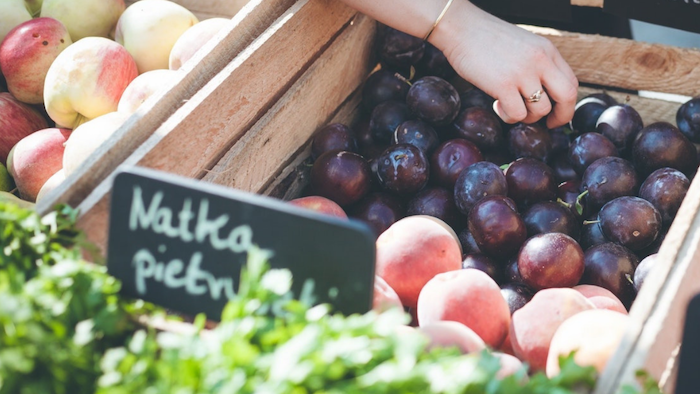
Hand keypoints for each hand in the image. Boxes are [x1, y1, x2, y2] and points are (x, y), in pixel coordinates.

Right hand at [430, 1, 578, 127]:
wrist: (460, 28)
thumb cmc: (485, 39)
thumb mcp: (522, 47)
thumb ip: (536, 65)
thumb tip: (543, 94)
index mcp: (546, 50)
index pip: (571, 82)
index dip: (568, 104)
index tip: (556, 114)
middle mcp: (540, 60)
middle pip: (567, 96)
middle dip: (560, 117)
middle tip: (548, 125)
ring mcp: (522, 73)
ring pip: (540, 110)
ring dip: (526, 117)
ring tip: (509, 107)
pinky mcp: (503, 85)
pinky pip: (517, 114)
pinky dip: (508, 116)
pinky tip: (497, 105)